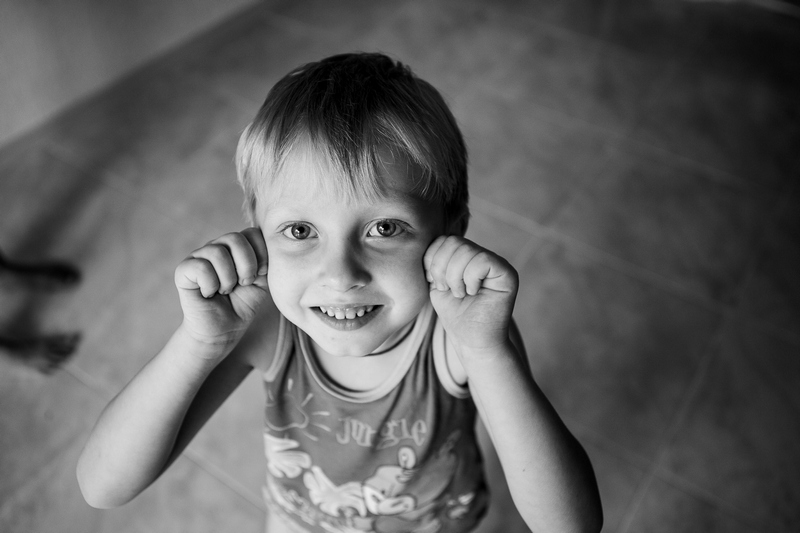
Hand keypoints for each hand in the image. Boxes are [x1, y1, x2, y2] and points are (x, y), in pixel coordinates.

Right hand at [174, 228, 268, 354]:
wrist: (223, 330)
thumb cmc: (242, 305)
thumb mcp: (262, 281)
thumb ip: (265, 260)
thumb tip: (266, 241)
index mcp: (236, 248)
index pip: (251, 233)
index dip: (261, 254)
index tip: (260, 274)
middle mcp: (216, 247)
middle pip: (235, 238)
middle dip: (247, 265)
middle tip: (244, 283)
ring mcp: (198, 256)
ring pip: (217, 252)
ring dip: (228, 278)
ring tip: (225, 291)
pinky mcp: (183, 270)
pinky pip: (200, 266)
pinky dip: (211, 285)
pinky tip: (209, 293)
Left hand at [423, 236, 517, 355]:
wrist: (471, 341)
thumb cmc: (455, 315)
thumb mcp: (437, 283)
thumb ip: (436, 260)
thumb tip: (432, 239)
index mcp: (466, 256)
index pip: (443, 240)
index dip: (432, 261)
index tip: (436, 283)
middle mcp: (482, 255)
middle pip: (453, 242)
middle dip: (442, 269)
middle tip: (450, 290)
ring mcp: (496, 263)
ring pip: (466, 251)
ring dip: (455, 277)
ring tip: (461, 293)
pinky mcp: (507, 273)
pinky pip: (482, 260)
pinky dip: (470, 279)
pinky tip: (473, 293)